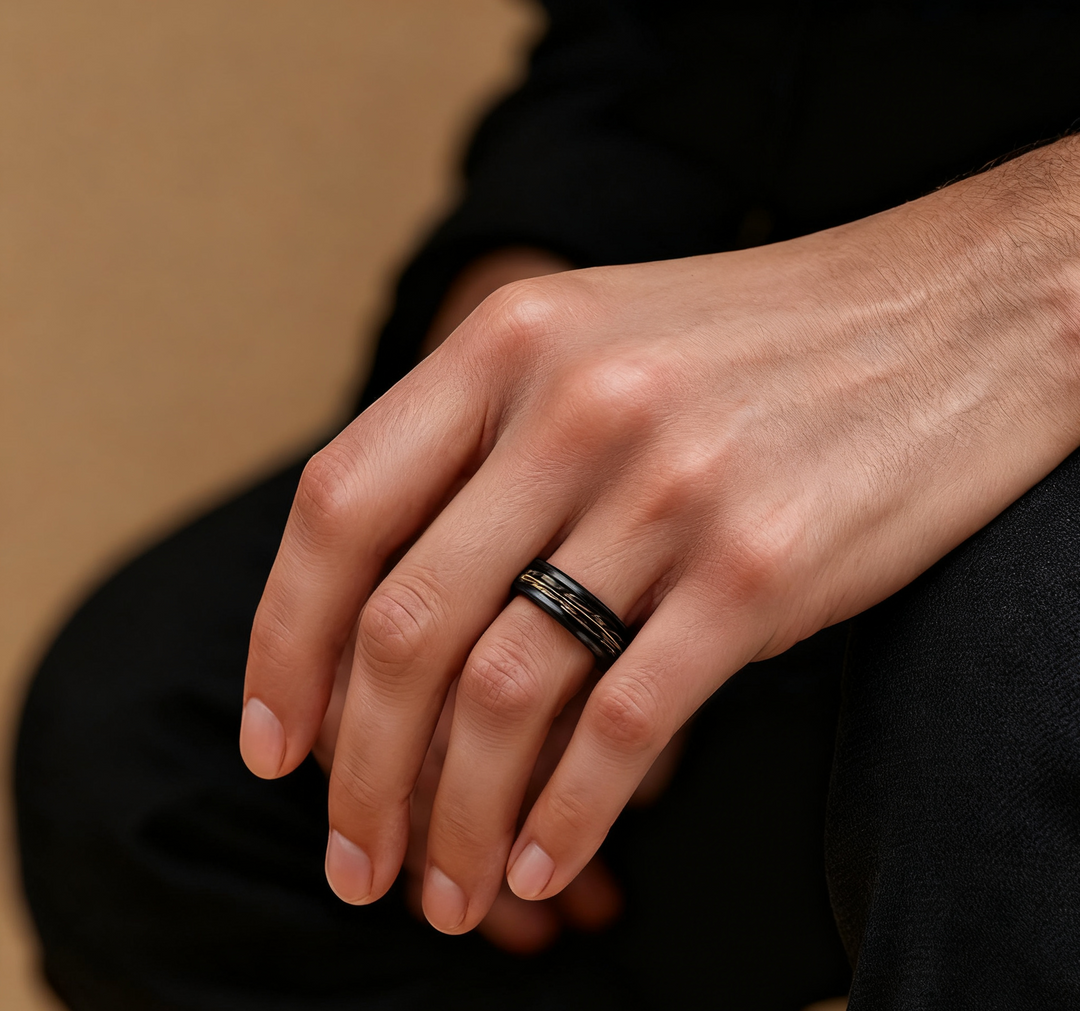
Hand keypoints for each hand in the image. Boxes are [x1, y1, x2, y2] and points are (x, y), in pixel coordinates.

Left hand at [242, 137, 1079, 933]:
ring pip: (507, 693)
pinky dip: (569, 817)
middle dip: (357, 774)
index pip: (336, 510)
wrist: (948, 314)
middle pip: (405, 625)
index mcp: (507, 344)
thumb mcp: (592, 349)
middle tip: (355, 863)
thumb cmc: (753, 346)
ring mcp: (671, 487)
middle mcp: (574, 408)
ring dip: (457, 820)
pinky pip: (628, 723)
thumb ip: (484, 453)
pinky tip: (548, 865)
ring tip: (447, 894)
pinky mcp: (764, 567)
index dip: (283, 645)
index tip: (273, 747)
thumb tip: (389, 623)